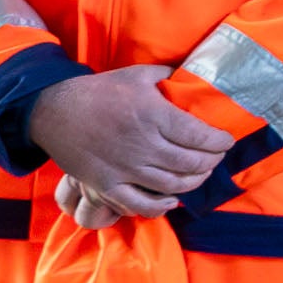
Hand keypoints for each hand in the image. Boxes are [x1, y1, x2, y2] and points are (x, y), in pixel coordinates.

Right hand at [25, 67, 234, 222]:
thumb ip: (167, 77)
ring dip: (193, 183)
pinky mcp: (106, 184)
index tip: (227, 141)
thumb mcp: (137, 75)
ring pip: (171, 185)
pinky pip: (138, 204)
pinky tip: (172, 201)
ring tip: (200, 174)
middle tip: (216, 157)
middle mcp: (143, 144)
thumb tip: (189, 76)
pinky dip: (160, 207)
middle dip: (211, 162)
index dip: (220, 142)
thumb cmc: (100, 91)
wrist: (55, 111)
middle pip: (191, 163)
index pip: (199, 136)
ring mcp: (125, 168)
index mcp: (154, 115)